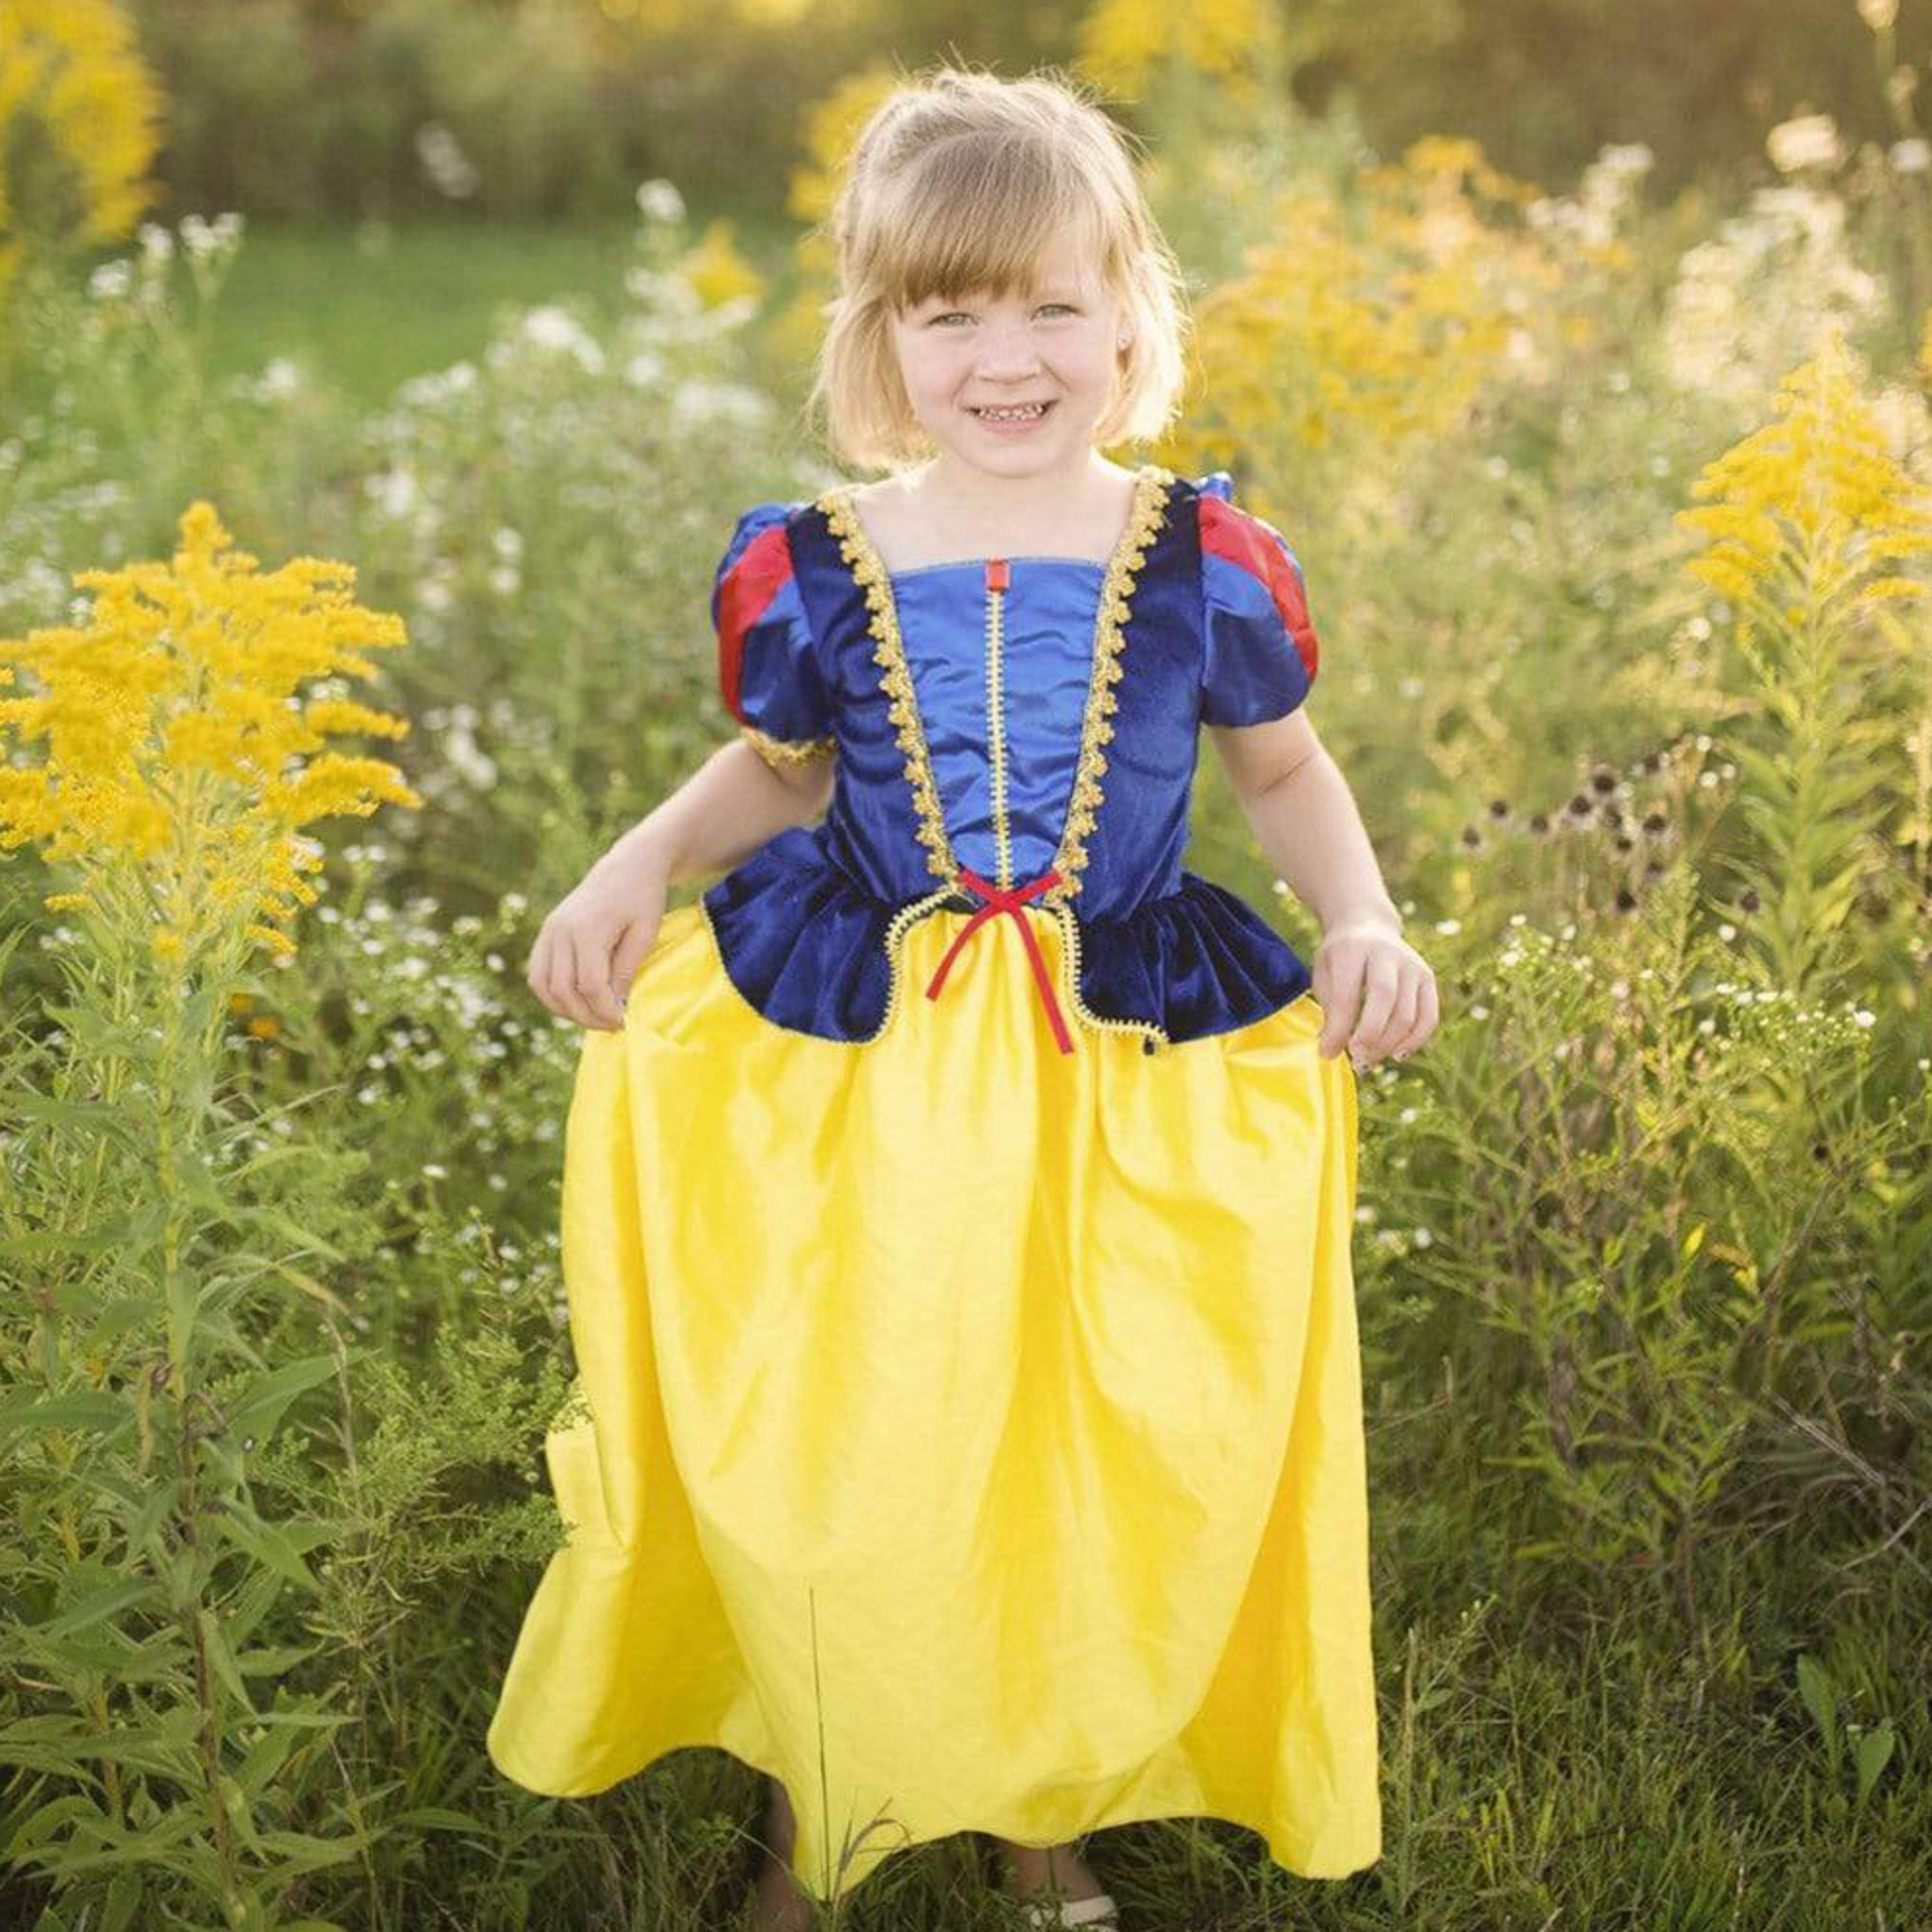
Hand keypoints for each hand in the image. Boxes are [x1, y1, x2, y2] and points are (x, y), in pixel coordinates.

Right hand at [525, 843, 670, 1032]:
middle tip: (611, 1026)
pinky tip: (576, 1001)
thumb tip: (614, 1007)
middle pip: (563, 990)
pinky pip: (538, 973)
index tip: (623, 1022)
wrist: (627, 867)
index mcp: (587, 929)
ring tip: (593, 1016)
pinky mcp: (547, 932)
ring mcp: (549, 931)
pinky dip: (552, 993)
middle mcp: (560, 931)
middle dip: (586, 1016)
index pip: (590, 985)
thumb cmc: (643, 898)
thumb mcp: (645, 934)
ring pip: (543, 985)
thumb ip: (626, 970)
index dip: (605, 1011)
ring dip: (565, 1009)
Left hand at [1312, 913, 1438, 1069]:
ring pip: (1408, 1014)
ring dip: (1388, 1045)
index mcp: (1352, 950)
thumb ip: (1329, 1008)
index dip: (1339, 1029)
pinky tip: (1396, 1054)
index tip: (1328, 1052)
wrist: (1367, 926)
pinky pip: (1428, 1017)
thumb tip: (1332, 1049)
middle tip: (1356, 1059)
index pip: (1347, 995)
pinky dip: (1415, 1041)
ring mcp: (1412, 965)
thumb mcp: (1325, 974)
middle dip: (1370, 1036)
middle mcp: (1387, 954)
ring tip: (1368, 1060)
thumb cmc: (1340, 958)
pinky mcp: (1428, 977)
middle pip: (1385, 1000)